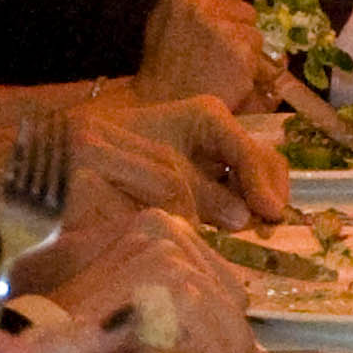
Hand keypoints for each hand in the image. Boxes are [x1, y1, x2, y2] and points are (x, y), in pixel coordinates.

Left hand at [73, 89, 289, 232]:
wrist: (82, 152)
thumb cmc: (117, 152)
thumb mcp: (161, 173)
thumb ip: (203, 194)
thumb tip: (244, 218)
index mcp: (210, 118)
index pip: (250, 153)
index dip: (262, 184)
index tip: (270, 213)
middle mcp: (223, 133)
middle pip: (266, 163)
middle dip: (270, 195)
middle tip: (269, 229)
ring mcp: (221, 156)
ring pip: (260, 180)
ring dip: (260, 208)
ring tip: (258, 234)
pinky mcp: (215, 180)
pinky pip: (243, 194)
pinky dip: (245, 212)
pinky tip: (243, 234)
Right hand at [131, 0, 266, 110]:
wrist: (162, 108)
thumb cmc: (164, 67)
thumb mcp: (165, 20)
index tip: (220, 18)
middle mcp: (203, 6)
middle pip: (247, 10)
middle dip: (238, 30)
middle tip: (213, 54)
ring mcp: (224, 29)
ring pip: (256, 35)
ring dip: (246, 54)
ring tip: (219, 70)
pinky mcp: (242, 54)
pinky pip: (264, 59)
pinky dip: (252, 73)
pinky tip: (229, 81)